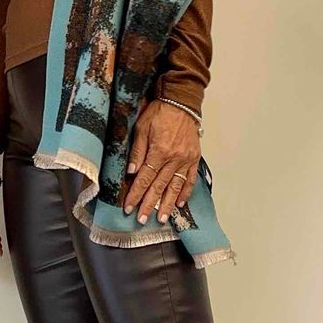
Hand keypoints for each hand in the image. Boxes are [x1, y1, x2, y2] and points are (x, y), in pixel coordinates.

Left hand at [123, 99, 200, 224]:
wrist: (181, 102)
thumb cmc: (159, 112)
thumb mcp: (142, 128)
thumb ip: (137, 151)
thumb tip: (132, 173)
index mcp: (159, 151)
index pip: (144, 178)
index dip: (135, 194)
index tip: (128, 207)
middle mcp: (174, 159)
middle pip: (158, 187)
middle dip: (149, 205)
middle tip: (142, 220)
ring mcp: (185, 160)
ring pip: (175, 187)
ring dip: (167, 204)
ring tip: (161, 219)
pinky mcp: (194, 158)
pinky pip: (190, 179)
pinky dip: (185, 193)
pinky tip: (179, 204)